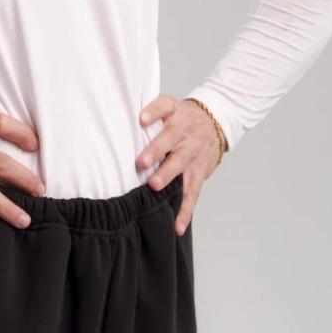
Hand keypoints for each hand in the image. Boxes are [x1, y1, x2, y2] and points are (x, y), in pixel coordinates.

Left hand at [135, 95, 223, 235]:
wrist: (215, 124)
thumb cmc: (182, 118)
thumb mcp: (169, 107)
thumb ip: (150, 114)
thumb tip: (116, 123)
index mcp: (175, 113)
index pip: (164, 107)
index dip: (153, 112)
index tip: (141, 119)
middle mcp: (185, 133)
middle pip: (171, 140)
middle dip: (156, 151)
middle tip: (141, 162)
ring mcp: (193, 153)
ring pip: (182, 166)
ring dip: (169, 177)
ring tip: (155, 188)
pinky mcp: (200, 172)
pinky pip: (193, 192)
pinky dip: (185, 210)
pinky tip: (177, 226)